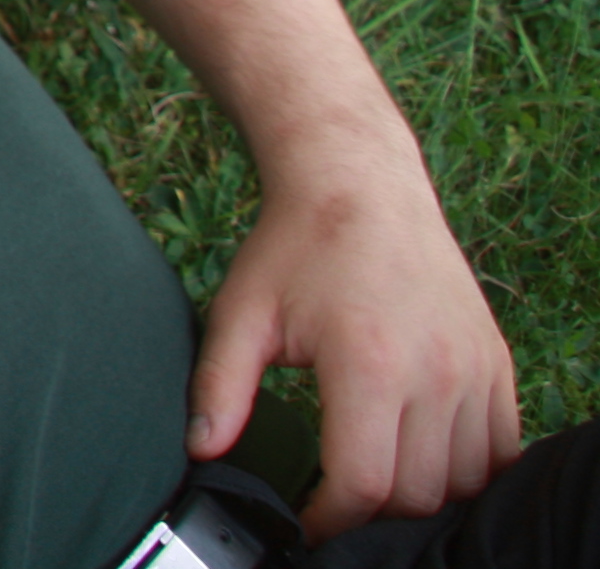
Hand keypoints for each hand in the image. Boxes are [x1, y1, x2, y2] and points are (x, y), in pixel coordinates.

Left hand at [187, 147, 518, 536]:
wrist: (360, 184)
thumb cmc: (295, 247)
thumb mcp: (241, 313)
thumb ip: (220, 387)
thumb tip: (202, 449)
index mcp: (368, 364)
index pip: (364, 483)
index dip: (330, 518)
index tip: (304, 519)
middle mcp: (435, 372)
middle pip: (416, 493)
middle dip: (370, 511)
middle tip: (334, 497)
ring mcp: (473, 368)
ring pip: (464, 480)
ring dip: (421, 494)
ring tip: (375, 478)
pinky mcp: (494, 362)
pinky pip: (501, 448)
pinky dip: (468, 470)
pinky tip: (424, 457)